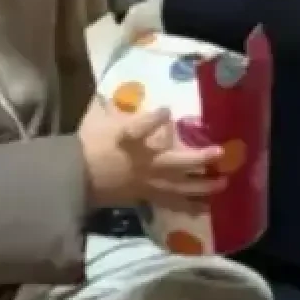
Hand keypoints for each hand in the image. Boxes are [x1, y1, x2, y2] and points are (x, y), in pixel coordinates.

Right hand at [78, 100, 226, 212]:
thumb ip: (107, 106)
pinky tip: (204, 208)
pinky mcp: (147, 197)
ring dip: (203, 186)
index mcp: (127, 140)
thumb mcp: (94, 120)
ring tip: (222, 183)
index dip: (157, 119)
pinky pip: (172, 204)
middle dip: (200, 158)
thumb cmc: (86, 146)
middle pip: (177, 163)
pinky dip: (189, 206)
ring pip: (181, 186)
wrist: (76, 179)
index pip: (143, 127)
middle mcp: (143, 162)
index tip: (167, 109)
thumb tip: (112, 91)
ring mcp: (147, 182)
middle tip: (220, 153)